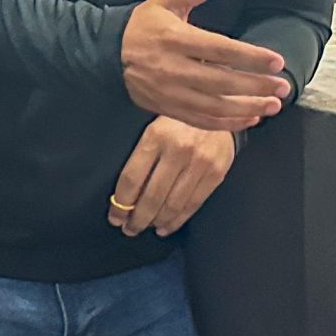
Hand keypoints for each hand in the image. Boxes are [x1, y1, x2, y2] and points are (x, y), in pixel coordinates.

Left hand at [109, 116, 236, 236]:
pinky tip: (165, 227)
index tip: (115, 217)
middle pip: (151, 196)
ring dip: (155, 222)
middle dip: (137, 219)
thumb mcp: (154, 124)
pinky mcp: (216, 173)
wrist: (221, 106)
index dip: (120, 203)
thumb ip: (141, 153)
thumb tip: (123, 194)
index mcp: (155, 135)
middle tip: (129, 229)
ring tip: (145, 228)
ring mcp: (199, 162)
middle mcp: (178, 150)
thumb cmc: (178, 119)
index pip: (131, 178)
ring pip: (172, 205)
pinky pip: (193, 205)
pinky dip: (177, 221)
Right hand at [119, 0, 289, 130]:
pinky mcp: (168, 109)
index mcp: (175, 39)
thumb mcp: (166, 1)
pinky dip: (227, 123)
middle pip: (221, 81)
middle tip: (283, 86)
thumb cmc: (142, 26)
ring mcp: (170, 93)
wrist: (106, 55)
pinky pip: (202, 121)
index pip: (219, 49)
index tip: (276, 60)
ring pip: (214, 106)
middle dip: (256, 86)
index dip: (250, 57)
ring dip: (247, 108)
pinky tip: (249, 118)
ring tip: (273, 105)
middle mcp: (173, 68)